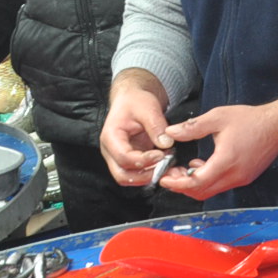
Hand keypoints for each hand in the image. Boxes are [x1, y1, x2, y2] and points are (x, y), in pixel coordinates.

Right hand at [100, 70, 173, 187]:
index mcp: (111, 137)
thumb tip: (166, 143)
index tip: (161, 155)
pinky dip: (150, 172)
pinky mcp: (129, 159)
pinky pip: (137, 173)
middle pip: (122, 175)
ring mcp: (119, 157)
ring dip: (148, 176)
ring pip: (129, 178)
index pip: (123, 158)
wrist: (133, 99)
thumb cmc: (135, 102)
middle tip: (164, 167)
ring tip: (166, 164)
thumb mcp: (148, 108)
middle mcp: (111, 151)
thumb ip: (156, 126)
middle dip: (144, 176)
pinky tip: (164, 163)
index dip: (143, 160)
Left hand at [155, 104, 277, 199]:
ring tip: (183, 170)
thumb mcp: (218, 117)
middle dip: (181, 186)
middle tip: (170, 174)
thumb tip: (171, 132)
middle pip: (201, 192)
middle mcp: (234, 175)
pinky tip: (201, 166)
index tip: (164, 179)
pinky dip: (206, 181)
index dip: (177, 184)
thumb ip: (193, 127)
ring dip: (193, 185)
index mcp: (226, 161)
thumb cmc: (253, 121)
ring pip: (210, 191)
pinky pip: (220, 186)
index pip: (196, 183)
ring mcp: (240, 179)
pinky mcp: (244, 178)